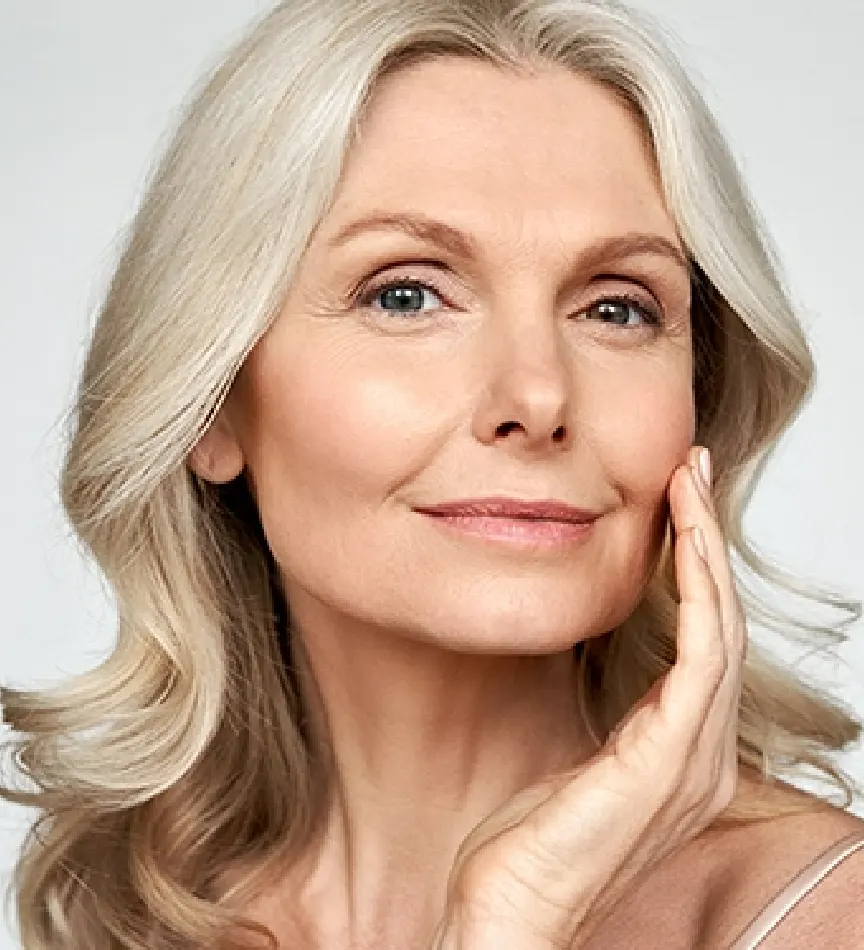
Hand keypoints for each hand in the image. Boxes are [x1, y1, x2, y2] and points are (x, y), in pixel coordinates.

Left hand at [429, 446, 745, 949]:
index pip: (702, 636)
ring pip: (719, 626)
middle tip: (695, 469)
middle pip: (721, 619)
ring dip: (707, 549)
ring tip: (691, 484)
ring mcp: (694, 758)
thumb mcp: (573, 754)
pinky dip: (698, 592)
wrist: (507, 913)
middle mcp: (703, 750)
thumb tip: (592, 652)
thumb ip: (603, 708)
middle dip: (708, 538)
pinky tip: (686, 542)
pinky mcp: (670, 760)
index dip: (695, 565)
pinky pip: (701, 656)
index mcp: (680, 748)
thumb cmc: (530, 841)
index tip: (677, 503)